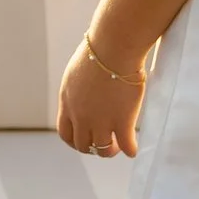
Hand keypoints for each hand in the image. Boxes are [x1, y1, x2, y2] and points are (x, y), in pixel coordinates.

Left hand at [56, 38, 145, 159]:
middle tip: (103, 142)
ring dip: (110, 151)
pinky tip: (133, 148)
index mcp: (68, 103)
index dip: (74, 141)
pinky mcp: (122, 122)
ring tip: (117, 146)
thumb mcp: (76, 73)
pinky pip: (127, 146)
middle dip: (92, 147)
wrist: (114, 48)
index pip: (65, 133)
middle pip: (82, 145)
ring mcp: (101, 121)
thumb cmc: (98, 51)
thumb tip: (83, 94)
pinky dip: (130, 150)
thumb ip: (77, 90)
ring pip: (102, 150)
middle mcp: (81, 116)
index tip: (84, 140)